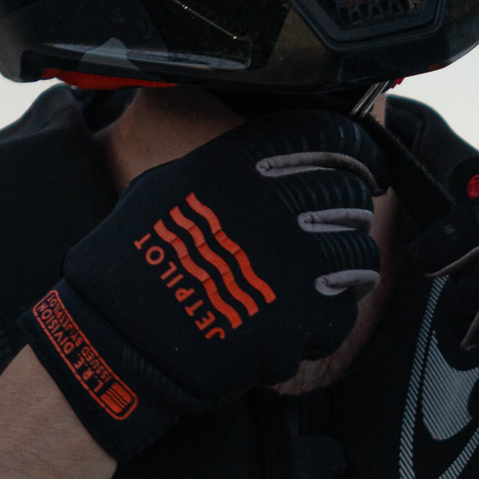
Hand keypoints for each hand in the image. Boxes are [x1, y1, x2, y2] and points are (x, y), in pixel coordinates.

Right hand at [22, 114, 387, 458]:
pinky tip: (292, 325)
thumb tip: (280, 155)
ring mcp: (292, 266)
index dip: (355, 149)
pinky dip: (323, 323)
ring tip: (317, 283)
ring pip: (359, 256)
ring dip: (346, 269)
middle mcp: (273, 207)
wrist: (115, 341)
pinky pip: (342, 314)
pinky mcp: (300, 321)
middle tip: (334, 229)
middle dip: (350, 211)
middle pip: (352, 194)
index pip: (331, 136)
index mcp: (240, 165)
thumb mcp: (166, 186)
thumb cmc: (131, 263)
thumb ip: (228, 164)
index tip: (363, 164)